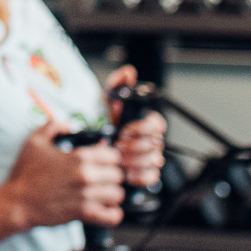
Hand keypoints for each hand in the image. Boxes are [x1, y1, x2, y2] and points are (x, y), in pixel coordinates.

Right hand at [0, 120, 125, 230]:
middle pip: (118, 174)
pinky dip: (112, 213)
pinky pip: (112, 216)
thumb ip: (54, 126)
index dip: (110, 158)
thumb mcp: (35, 141)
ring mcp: (86, 196)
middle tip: (102, 179)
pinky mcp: (83, 214)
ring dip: (111, 194)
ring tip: (103, 194)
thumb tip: (71, 124)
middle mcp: (86, 176)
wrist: (18, 202)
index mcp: (79, 157)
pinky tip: (105, 209)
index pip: (114, 155)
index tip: (103, 163)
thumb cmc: (26, 173)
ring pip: (117, 194)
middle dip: (111, 176)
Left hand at [105, 65, 166, 186]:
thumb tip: (128, 72)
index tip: (124, 131)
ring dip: (134, 160)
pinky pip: (150, 178)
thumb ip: (117, 85)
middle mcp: (152, 141)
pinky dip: (137, 175)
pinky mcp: (146, 175)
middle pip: (154, 144)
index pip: (157, 124)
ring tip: (118, 159)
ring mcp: (151, 158)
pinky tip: (124, 172)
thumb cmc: (103, 124)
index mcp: (147, 123)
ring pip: (153, 161)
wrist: (93, 146)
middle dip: (134, 146)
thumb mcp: (106, 103)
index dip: (141, 129)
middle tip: (117, 146)